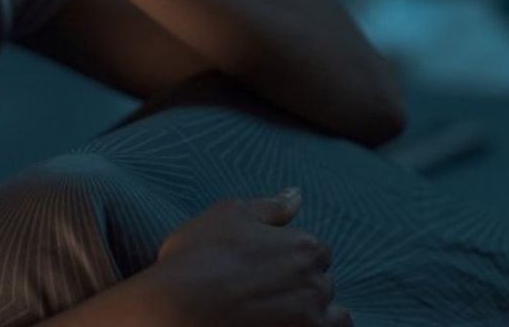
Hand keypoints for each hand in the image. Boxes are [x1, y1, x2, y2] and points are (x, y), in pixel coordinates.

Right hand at [143, 188, 353, 326]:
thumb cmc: (198, 258)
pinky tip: (287, 325)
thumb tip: (297, 194)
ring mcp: (310, 321)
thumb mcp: (229, 215)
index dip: (290, 258)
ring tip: (279, 314)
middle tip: (262, 291)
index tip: (265, 268)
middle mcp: (316, 285)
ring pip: (332, 317)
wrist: (176, 310)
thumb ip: (270, 206)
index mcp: (303, 247)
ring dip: (314, 314)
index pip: (317, 252)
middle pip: (322, 284)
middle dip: (299, 286)